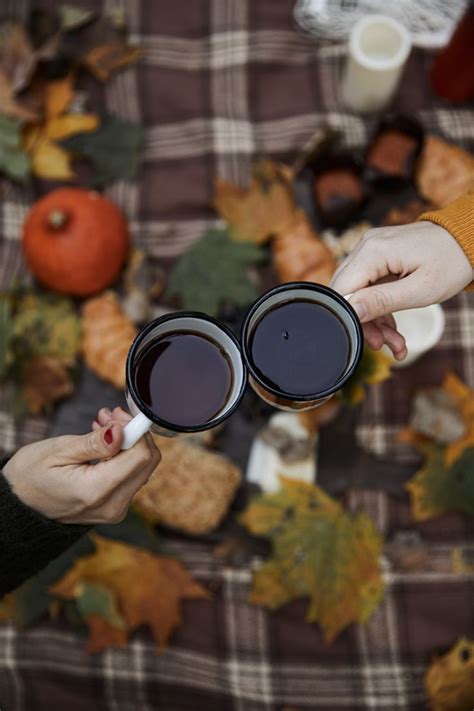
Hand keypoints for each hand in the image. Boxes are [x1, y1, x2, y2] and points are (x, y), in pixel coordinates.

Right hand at [3, 407, 159, 524]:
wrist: (17, 505)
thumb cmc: (30, 476)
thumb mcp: (59, 451)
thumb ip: (95, 443)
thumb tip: (123, 431)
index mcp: (97, 491)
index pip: (141, 456)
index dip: (135, 430)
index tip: (117, 414)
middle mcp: (112, 505)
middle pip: (147, 463)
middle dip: (133, 434)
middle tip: (108, 416)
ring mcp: (115, 510)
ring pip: (141, 468)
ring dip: (127, 443)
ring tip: (100, 426)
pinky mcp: (114, 507)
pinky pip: (130, 477)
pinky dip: (122, 456)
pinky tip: (103, 444)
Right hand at [330, 221, 472, 359]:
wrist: (469, 240)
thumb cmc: (452, 263)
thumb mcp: (419, 290)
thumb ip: (382, 301)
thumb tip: (352, 312)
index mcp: (373, 251)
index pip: (342, 291)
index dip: (350, 318)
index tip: (371, 338)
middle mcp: (366, 246)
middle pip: (348, 293)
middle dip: (365, 322)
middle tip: (383, 345)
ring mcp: (371, 249)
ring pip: (358, 292)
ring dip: (374, 320)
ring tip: (395, 342)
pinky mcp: (379, 256)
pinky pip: (369, 286)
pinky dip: (379, 307)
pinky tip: (392, 327)